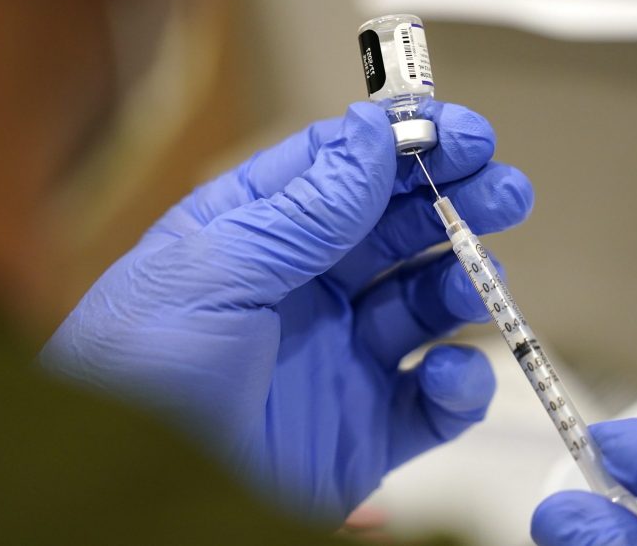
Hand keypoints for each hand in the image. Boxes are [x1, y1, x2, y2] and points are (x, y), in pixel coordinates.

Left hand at [41, 102, 532, 521]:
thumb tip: (370, 135)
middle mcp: (304, 290)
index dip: (405, 144)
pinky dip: (458, 386)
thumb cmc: (135, 379)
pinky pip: (433, 401)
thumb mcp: (212, 273)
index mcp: (257, 237)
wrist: (134, 504)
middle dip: (454, 202)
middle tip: (502, 191)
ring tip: (480, 279)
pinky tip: (449, 374)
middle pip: (397, 229)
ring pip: (425, 304)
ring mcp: (339, 358)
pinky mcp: (365, 428)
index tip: (461, 132)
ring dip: (464, 283)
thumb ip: (302, 210)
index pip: (343, 171)